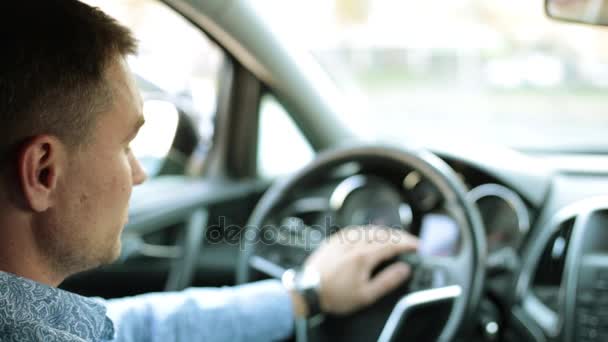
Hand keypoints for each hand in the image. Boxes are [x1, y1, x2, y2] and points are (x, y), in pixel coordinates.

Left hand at [301, 226, 417, 314]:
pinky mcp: (333, 240)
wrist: (306, 292)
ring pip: (369, 229)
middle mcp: (353, 243)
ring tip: (394, 238)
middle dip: (399, 236)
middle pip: (382, 233)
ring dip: (385, 232)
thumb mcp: (365, 295)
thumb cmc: (335, 296)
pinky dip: (368, 231)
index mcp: (363, 256)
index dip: (407, 243)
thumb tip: (404, 269)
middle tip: (410, 242)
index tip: (418, 246)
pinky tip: (371, 235)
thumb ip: (387, 281)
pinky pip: (355, 230)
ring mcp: (342, 239)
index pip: (392, 243)